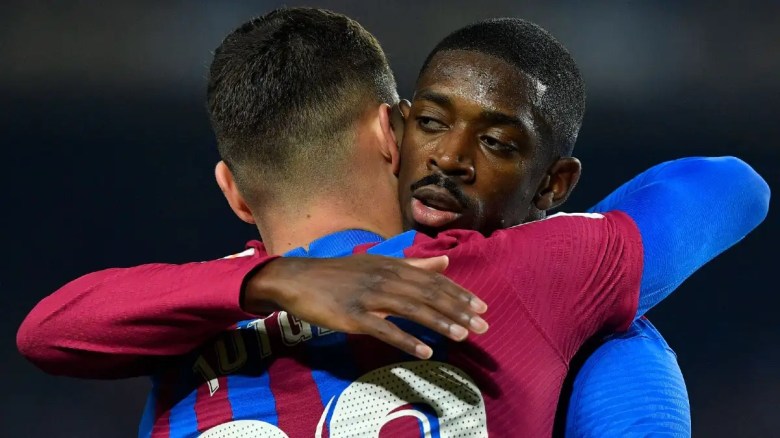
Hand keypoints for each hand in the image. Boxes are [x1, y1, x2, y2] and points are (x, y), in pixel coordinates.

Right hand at [243, 254, 487, 358]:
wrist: (298, 279)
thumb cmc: (339, 274)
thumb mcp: (378, 263)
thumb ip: (413, 264)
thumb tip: (446, 261)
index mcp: (392, 265)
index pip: (433, 280)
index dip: (459, 294)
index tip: (481, 307)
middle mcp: (385, 278)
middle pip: (428, 294)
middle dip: (458, 310)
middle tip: (482, 326)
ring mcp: (369, 297)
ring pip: (412, 310)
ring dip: (440, 323)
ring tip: (463, 335)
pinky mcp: (354, 316)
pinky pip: (384, 329)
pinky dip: (406, 340)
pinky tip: (425, 351)